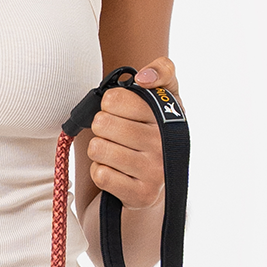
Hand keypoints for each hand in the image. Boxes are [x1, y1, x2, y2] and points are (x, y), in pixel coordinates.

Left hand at [82, 59, 179, 208]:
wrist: (153, 184)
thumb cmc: (151, 135)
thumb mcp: (162, 99)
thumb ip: (162, 71)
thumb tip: (144, 77)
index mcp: (168, 116)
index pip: (114, 99)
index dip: (109, 104)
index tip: (121, 111)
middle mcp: (165, 144)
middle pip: (102, 123)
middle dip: (101, 129)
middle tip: (115, 136)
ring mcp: (155, 171)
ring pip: (98, 149)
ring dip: (100, 152)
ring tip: (116, 154)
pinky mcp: (141, 195)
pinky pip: (101, 175)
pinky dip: (101, 173)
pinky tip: (116, 173)